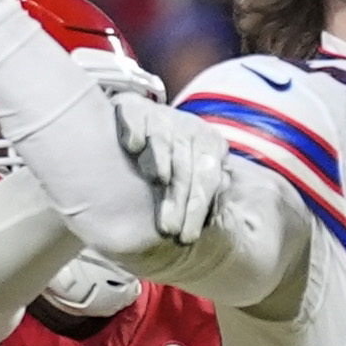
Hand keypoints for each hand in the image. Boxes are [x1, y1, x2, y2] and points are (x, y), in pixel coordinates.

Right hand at [113, 93, 227, 244]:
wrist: (137, 128)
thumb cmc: (170, 165)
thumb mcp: (190, 179)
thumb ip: (202, 194)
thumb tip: (212, 212)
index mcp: (211, 147)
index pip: (207, 179)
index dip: (197, 209)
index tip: (185, 237)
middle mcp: (190, 129)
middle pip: (185, 166)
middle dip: (177, 198)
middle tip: (167, 228)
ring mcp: (162, 116)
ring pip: (164, 140)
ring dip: (161, 159)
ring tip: (158, 181)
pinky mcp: (133, 107)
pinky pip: (135, 117)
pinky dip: (135, 130)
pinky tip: (133, 145)